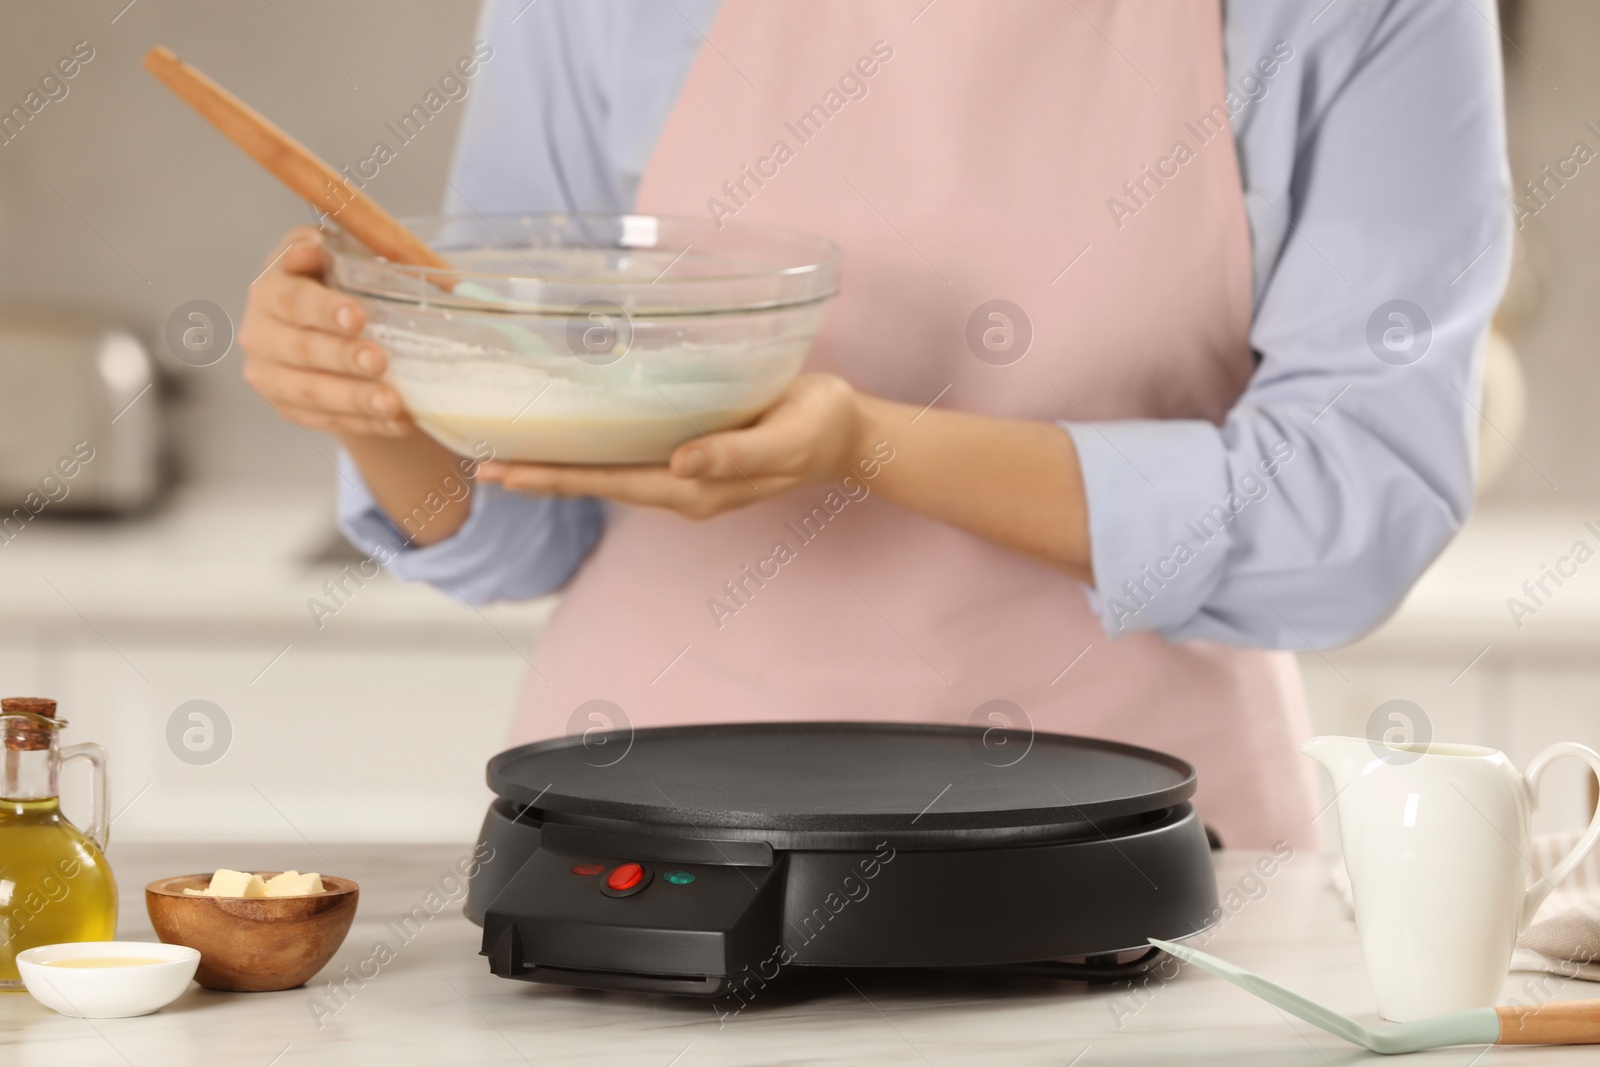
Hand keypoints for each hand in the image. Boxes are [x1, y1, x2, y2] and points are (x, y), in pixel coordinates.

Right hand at [238, 226, 410, 436]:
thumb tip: (317, 247)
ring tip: (394, 403)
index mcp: (271, 287)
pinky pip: (327, 420)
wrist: (330, 326)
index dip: (322, 309)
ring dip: (355, 398)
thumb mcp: (339, 254)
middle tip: (379, 361)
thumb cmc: (339, 281)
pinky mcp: (288, 408)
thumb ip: (334, 245)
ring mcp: (269, 375)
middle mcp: (260, 332)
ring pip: (310, 392)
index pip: (291, 299)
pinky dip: (365, 422)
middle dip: (342, 357)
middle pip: (299, 349)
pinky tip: (398, 421)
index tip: (356, 317)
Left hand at [476, 374, 863, 518]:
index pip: (609, 483)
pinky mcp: (693, 453)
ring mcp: (687, 474)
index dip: (554, 478)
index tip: (504, 471)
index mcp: (696, 489)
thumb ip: (734, 454)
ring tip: (511, 448)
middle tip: (481, 461)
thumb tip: (679, 464)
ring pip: (610, 470)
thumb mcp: (785, 438)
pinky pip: (632, 454)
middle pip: (597, 482)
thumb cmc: (820, 429)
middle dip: (541, 474)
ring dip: (562, 462)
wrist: (850, 432)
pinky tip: (573, 430)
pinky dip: (594, 445)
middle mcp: (681, 487)